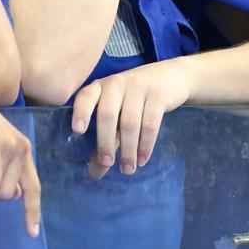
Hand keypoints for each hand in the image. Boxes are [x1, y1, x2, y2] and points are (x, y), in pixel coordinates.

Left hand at [70, 60, 185, 179]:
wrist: (171, 76)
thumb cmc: (135, 98)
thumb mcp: (119, 110)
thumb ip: (106, 137)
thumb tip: (94, 172)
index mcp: (100, 86)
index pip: (86, 96)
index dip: (81, 112)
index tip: (77, 131)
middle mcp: (116, 84)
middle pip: (107, 114)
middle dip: (105, 141)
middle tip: (107, 163)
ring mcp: (138, 87)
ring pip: (129, 122)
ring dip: (128, 149)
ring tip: (128, 169)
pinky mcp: (158, 95)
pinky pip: (150, 123)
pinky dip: (146, 144)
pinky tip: (143, 159)